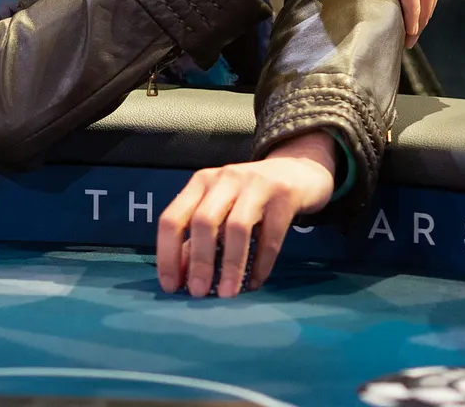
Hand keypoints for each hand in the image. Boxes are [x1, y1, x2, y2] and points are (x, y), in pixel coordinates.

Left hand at [156, 130, 335, 297]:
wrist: (298, 171)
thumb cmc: (249, 196)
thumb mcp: (221, 209)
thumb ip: (199, 239)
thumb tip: (180, 277)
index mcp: (200, 183)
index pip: (173, 218)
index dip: (167, 254)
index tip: (170, 286)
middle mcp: (224, 180)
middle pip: (203, 221)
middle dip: (199, 261)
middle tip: (198, 293)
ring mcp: (255, 185)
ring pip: (236, 228)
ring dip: (230, 265)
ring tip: (227, 293)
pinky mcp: (284, 196)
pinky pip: (271, 235)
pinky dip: (261, 263)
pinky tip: (256, 282)